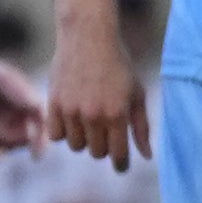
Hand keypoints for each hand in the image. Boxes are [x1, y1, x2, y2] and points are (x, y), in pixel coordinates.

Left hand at [0, 43, 48, 154]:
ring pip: (9, 145)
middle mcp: (21, 112)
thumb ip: (20, 93)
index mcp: (29, 99)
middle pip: (25, 139)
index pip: (43, 123)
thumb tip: (39, 108)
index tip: (37, 154)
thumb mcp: (0, 80)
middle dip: (7, 138)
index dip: (43, 139)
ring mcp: (7, 122)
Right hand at [41, 20, 146, 166]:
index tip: (122, 165)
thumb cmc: (118, 65)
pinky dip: (64, 132)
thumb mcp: (137, 94)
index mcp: (118, 114)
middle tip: (106, 130)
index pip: (119, 154)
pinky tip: (72, 119)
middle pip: (97, 153)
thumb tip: (147, 156)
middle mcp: (94, 115)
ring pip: (76, 146)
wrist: (89, 37)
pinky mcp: (54, 104)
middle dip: (104, 147)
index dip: (121, 164)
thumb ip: (142, 126)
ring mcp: (72, 110)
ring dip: (84, 139)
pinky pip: (55, 135)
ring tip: (89, 121)